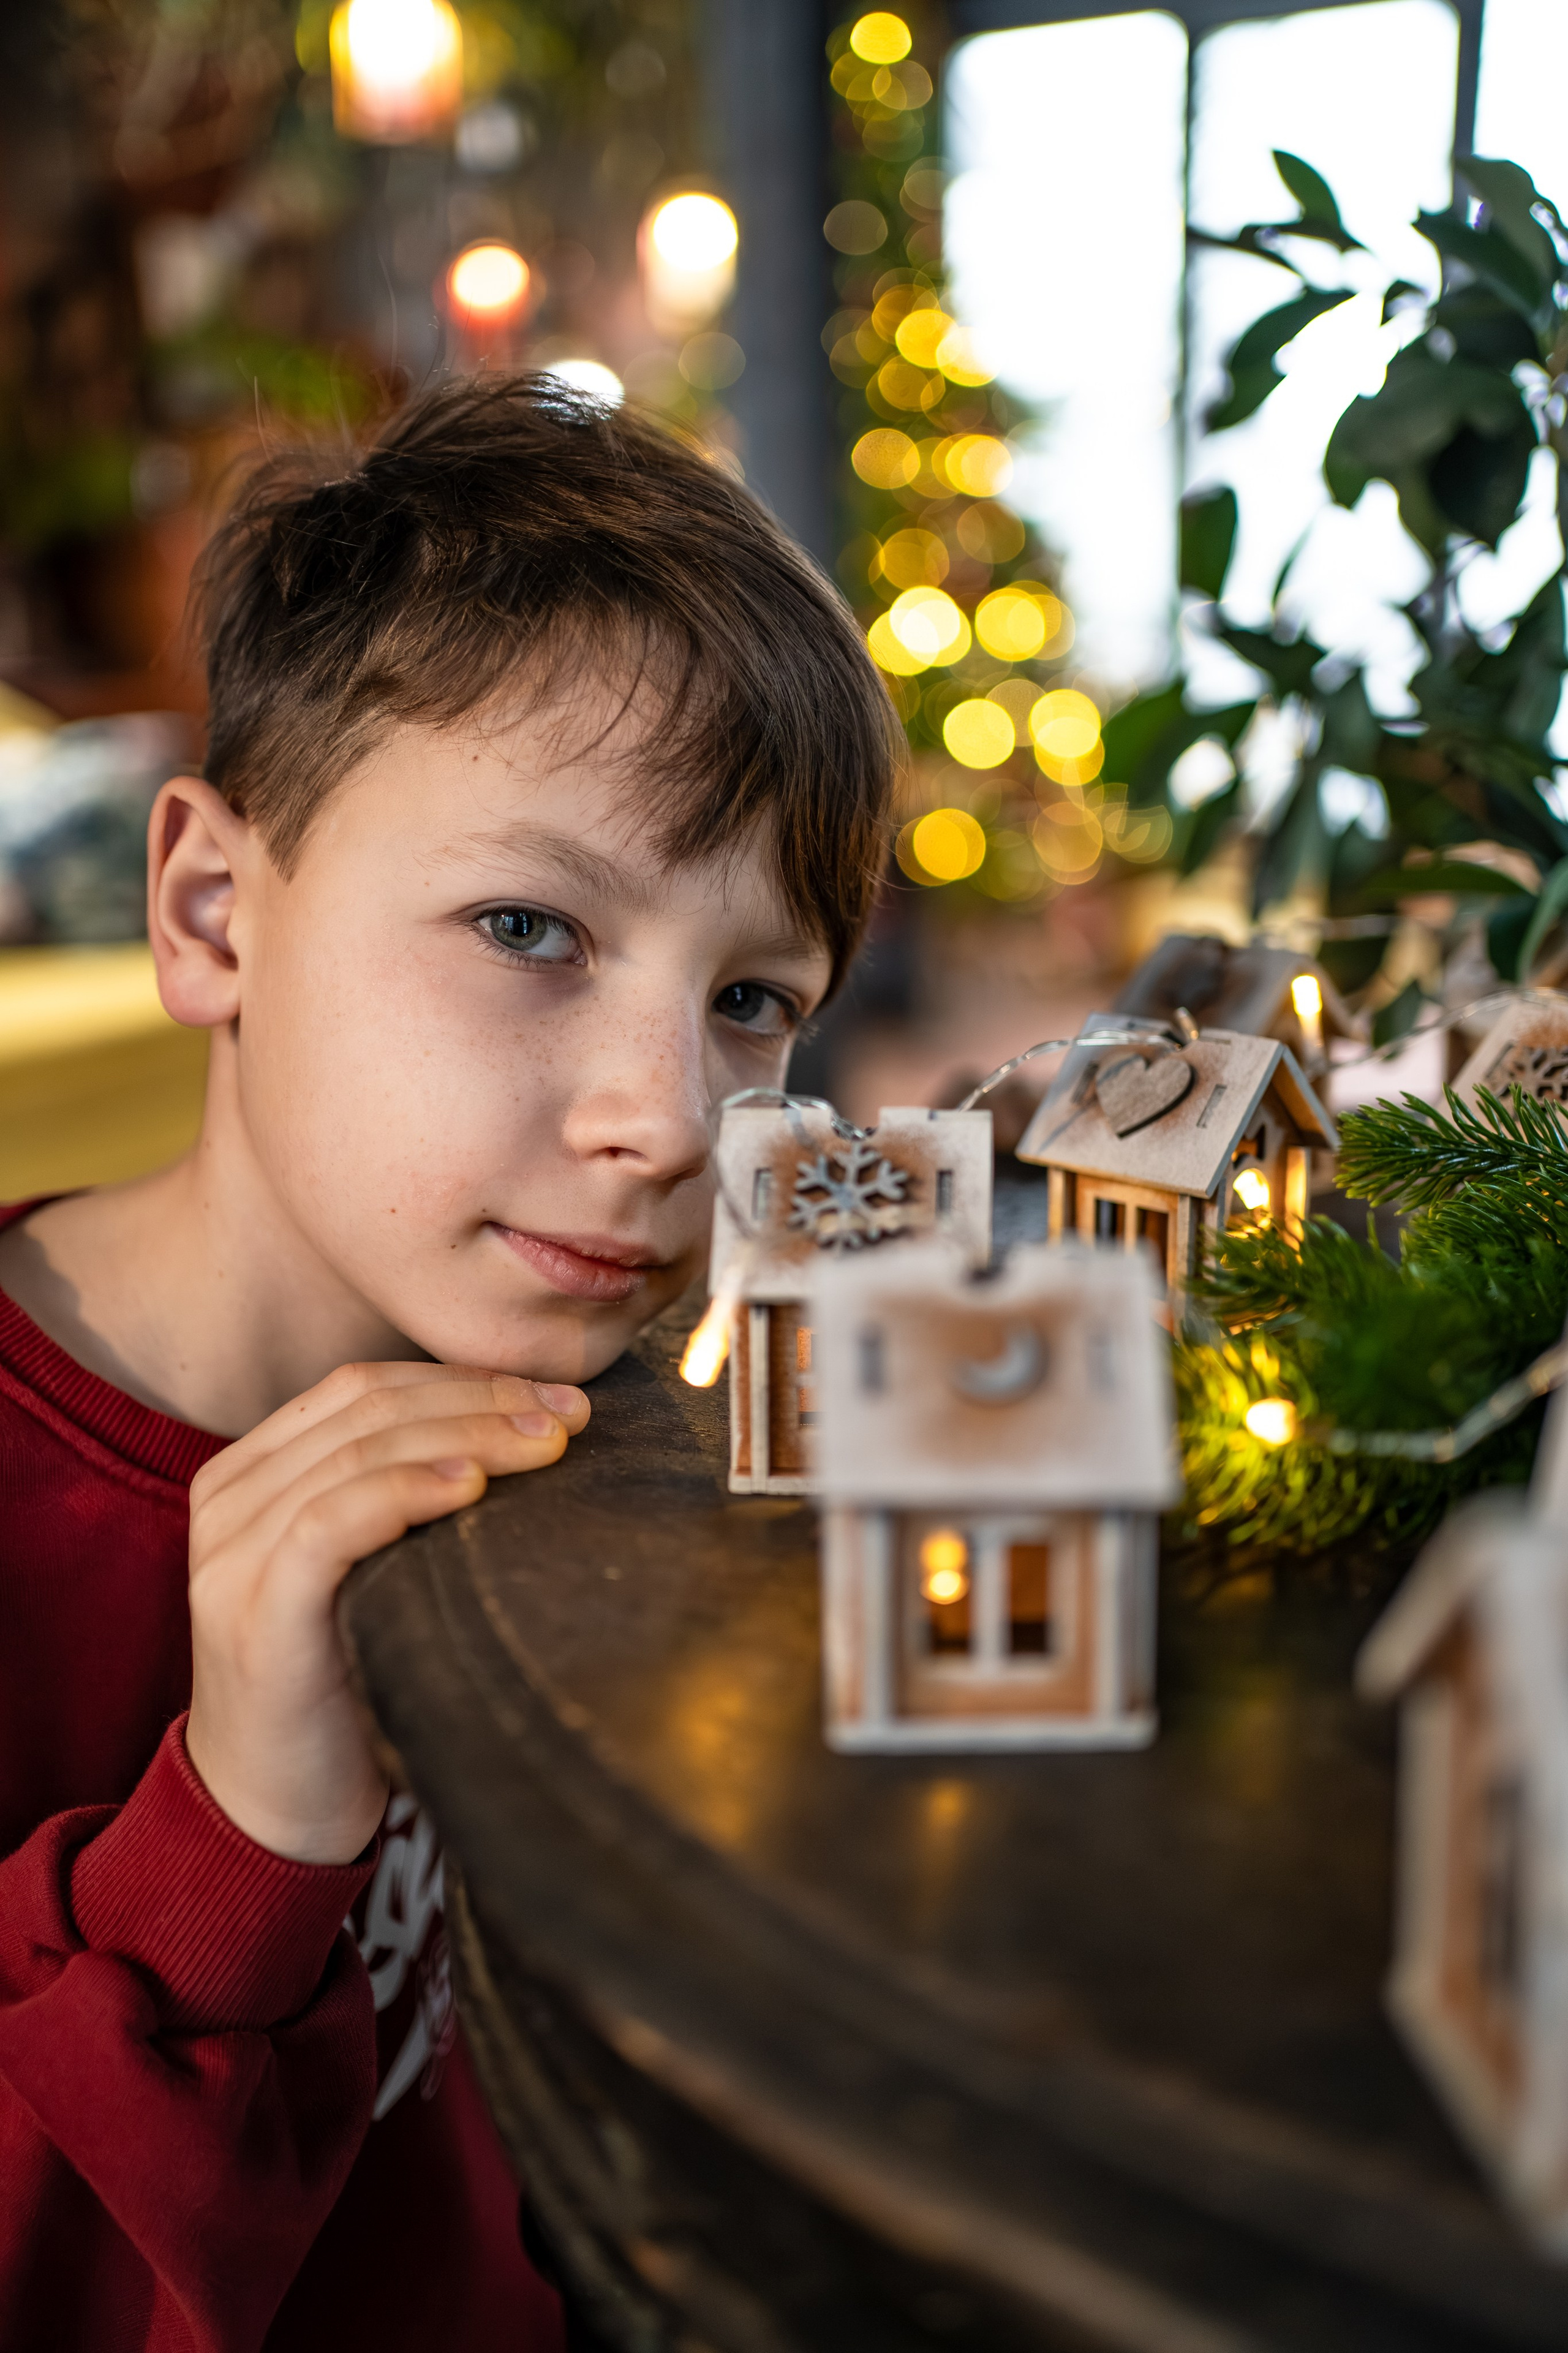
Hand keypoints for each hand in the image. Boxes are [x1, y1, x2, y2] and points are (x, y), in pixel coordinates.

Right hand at [184, 1361, 589, 1863]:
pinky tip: (471, 1487)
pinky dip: (406, 1492)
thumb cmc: (346, 1684)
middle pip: (367, 1408)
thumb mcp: (371, 1569)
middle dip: (481, 1400)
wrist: (272, 1810)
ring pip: (358, 1452)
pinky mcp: (252, 1608)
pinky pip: (329, 1522)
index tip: (557, 1395)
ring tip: (545, 1443)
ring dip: (466, 1435)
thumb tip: (533, 1432)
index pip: (365, 1388)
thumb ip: (405, 1498)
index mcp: (251, 1473)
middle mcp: (229, 1498)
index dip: (464, 1379)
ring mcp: (231, 1552)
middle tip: (570, 1414)